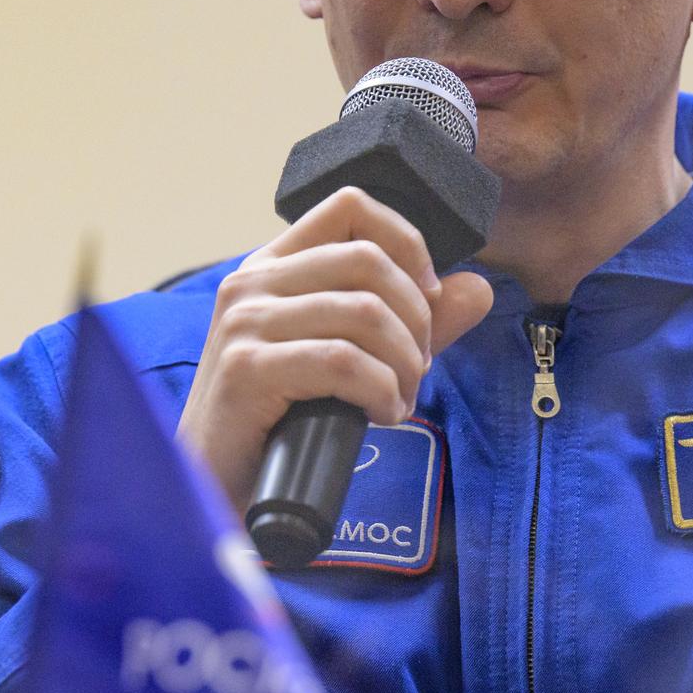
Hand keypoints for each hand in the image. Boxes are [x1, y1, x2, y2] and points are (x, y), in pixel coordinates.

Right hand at [176, 186, 493, 510]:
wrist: (215, 486)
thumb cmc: (280, 420)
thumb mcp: (346, 358)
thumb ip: (411, 322)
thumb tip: (477, 288)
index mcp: (272, 267)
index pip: (350, 207)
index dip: (407, 242)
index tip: (427, 295)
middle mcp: (252, 283)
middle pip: (368, 259)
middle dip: (417, 317)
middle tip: (417, 366)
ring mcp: (244, 323)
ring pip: (364, 312)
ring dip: (404, 363)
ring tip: (399, 397)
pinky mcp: (247, 369)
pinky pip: (343, 362)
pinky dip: (381, 391)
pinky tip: (379, 415)